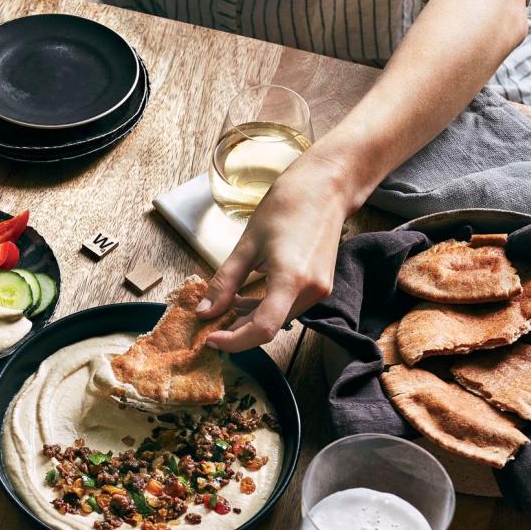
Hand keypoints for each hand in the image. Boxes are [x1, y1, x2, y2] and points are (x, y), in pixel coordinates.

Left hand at [195, 158, 347, 350]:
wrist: (325, 188)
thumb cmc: (287, 205)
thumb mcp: (247, 244)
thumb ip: (225, 282)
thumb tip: (205, 311)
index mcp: (292, 279)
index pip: (262, 329)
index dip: (234, 341)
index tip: (211, 339)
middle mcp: (311, 290)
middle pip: (270, 328)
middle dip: (238, 330)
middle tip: (212, 323)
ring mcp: (320, 290)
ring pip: (279, 319)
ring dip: (251, 318)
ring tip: (227, 305)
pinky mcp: (321, 286)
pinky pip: (289, 307)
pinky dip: (266, 307)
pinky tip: (247, 297)